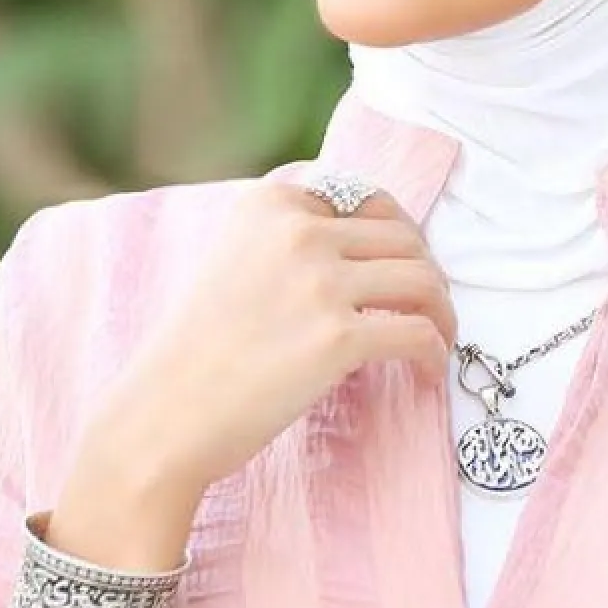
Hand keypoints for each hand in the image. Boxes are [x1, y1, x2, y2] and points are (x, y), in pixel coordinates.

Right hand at [93, 179, 454, 499]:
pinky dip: (434, 353)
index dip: (396, 231)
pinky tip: (424, 371)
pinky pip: (418, 334)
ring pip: (422, 280)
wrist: (166, 410)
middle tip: (426, 306)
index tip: (402, 263)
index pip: (365, 197)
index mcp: (271, 202)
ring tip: (436, 337)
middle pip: (403, 236)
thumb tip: (365, 245)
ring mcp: (319, 282)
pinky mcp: (337, 339)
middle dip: (425, 272)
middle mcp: (297, 230)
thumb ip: (288, 238)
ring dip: (441, 311)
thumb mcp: (233, 257)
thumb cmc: (198, 344)